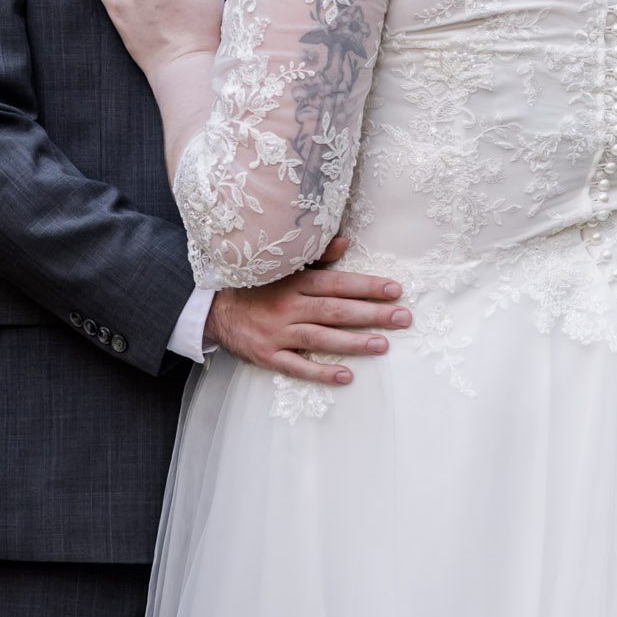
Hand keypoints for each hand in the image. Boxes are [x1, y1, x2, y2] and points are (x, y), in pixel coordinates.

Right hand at [207, 238, 412, 385]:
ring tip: (383, 345)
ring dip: (354, 342)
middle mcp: (288, 306)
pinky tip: (345, 375)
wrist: (214, 307)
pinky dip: (320, 372)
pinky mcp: (267, 355)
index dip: (368, 286)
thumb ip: (316, 255)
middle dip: (372, 314)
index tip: (395, 290)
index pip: (338, 283)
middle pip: (336, 311)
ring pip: (321, 338)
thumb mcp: (283, 265)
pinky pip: (297, 366)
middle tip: (403, 318)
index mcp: (295, 281)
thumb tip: (346, 241)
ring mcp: (278, 333)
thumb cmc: (256, 284)